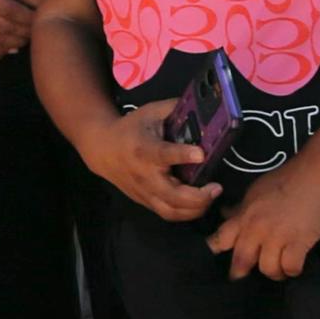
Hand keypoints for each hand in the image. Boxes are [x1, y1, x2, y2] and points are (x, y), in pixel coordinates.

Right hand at [73, 99, 218, 223]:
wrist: (103, 150)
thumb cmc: (130, 129)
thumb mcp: (151, 112)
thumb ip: (175, 108)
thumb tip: (203, 104)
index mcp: (145, 149)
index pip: (164, 155)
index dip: (183, 155)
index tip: (201, 154)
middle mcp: (144, 175)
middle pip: (172, 195)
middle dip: (198, 196)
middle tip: (216, 187)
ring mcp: (144, 192)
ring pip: (171, 211)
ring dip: (196, 209)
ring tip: (211, 196)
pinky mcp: (145, 201)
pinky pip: (168, 214)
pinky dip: (187, 213)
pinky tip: (200, 203)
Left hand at [211, 154, 319, 279]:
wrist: (318, 173)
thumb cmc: (287, 178)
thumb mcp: (257, 191)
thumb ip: (241, 208)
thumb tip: (226, 214)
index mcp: (245, 216)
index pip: (220, 239)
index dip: (216, 252)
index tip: (217, 261)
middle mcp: (256, 229)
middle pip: (241, 261)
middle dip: (243, 272)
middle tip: (250, 273)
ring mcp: (278, 236)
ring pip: (267, 269)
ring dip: (274, 272)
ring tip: (280, 268)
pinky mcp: (299, 242)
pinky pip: (291, 267)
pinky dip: (293, 270)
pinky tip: (295, 266)